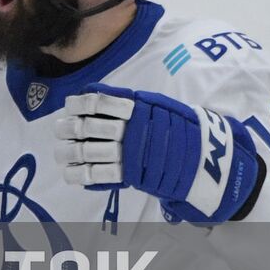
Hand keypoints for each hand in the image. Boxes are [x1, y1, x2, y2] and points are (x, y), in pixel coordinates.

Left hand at [54, 83, 263, 222]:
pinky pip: (98, 175)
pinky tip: (71, 173)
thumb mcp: (162, 107)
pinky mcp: (132, 175)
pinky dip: (80, 174)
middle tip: (60, 129)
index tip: (70, 105)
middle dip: (69, 128)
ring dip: (69, 152)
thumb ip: (133, 102)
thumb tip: (96, 93)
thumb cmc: (184, 131)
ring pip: (88, 151)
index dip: (80, 103)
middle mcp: (131, 129)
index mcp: (138, 108)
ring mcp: (130, 153)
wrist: (209, 161)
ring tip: (61, 153)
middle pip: (87, 126)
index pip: (100, 101)